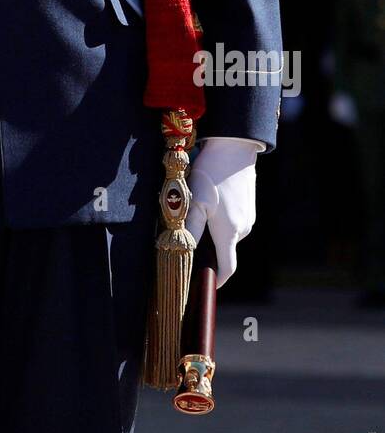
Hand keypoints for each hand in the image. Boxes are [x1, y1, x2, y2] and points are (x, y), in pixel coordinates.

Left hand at [187, 138, 258, 286]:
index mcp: (229, 233)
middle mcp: (242, 229)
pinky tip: (207, 201)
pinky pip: (232, 220)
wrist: (234, 147)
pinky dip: (219, 218)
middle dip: (207, 249)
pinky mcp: (247, 205)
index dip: (216, 280)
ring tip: (194, 213)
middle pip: (223, 249)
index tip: (204, 285)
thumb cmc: (213, 174)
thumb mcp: (195, 201)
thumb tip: (184, 251)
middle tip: (187, 238)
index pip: (227, 268)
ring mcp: (247, 217)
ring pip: (226, 233)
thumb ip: (191, 229)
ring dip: (212, 230)